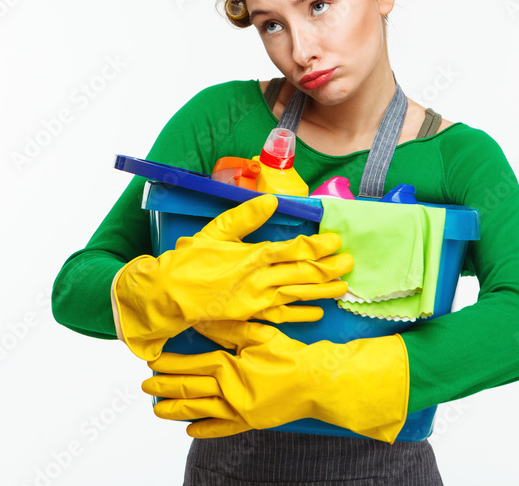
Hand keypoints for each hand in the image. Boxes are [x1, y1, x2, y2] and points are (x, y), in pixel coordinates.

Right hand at [111, 194, 352, 360]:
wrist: (168, 295)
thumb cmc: (189, 261)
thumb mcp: (215, 232)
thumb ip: (245, 217)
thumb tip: (271, 201)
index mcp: (253, 256)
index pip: (294, 250)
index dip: (318, 247)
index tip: (335, 241)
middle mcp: (259, 280)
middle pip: (302, 274)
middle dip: (328, 268)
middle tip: (350, 262)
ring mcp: (256, 301)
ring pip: (296, 295)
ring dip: (321, 291)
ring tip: (343, 287)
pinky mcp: (249, 317)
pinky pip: (281, 317)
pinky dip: (300, 315)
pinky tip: (316, 313)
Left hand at [143, 319, 409, 443]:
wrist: (316, 382)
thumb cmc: (290, 355)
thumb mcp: (258, 334)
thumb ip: (228, 328)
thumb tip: (201, 321)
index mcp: (229, 366)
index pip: (193, 364)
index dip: (171, 363)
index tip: (153, 361)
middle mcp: (229, 391)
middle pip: (190, 388)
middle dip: (166, 386)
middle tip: (146, 386)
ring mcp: (238, 410)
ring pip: (200, 410)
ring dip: (177, 409)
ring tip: (158, 409)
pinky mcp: (250, 422)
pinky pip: (222, 429)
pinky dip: (205, 430)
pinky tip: (190, 431)